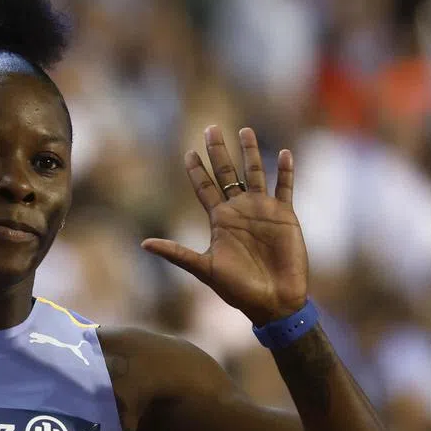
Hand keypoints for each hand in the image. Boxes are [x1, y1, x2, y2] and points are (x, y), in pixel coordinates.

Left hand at [142, 126, 307, 324]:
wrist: (272, 302)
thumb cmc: (238, 290)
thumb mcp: (203, 269)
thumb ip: (176, 253)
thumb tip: (144, 244)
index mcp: (220, 221)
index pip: (205, 188)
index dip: (197, 171)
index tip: (188, 152)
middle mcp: (240, 211)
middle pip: (227, 173)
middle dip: (218, 152)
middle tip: (210, 128)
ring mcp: (262, 211)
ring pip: (255, 173)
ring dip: (250, 152)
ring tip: (244, 130)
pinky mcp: (284, 215)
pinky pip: (285, 187)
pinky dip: (286, 171)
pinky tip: (284, 153)